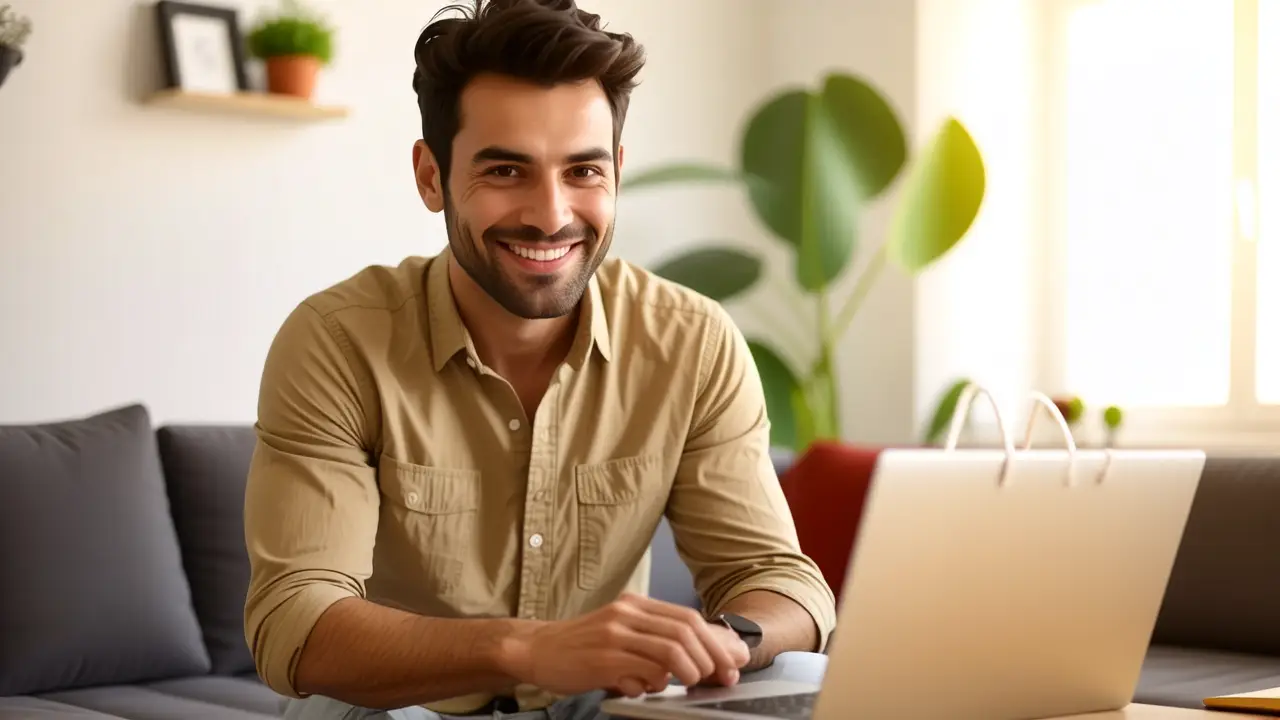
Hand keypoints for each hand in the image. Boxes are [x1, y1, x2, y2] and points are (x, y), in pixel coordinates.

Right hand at [502, 592, 749, 697]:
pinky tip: (647, 687)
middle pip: (685, 631)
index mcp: (635, 605)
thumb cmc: (582, 647)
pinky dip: (655, 683)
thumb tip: (703, 653)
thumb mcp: (621, 632)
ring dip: (689, 671)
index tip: (731, 663)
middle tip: (719, 679)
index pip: (688, 618)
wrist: (536, 649)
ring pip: (671, 650)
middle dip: (711, 658)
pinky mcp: (603, 658)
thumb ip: (656, 639)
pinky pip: (643, 671)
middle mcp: (627, 614)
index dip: (716, 642)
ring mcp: (615, 634)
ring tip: (688, 684)